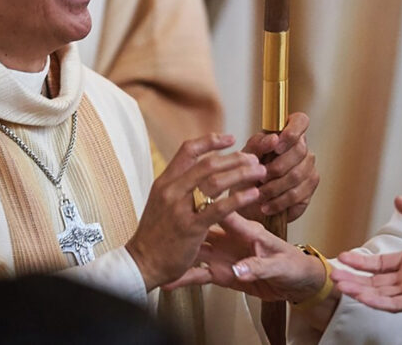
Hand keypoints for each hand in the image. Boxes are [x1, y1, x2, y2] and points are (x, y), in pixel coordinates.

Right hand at [125, 134, 265, 289]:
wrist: (141, 263)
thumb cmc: (155, 235)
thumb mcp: (161, 202)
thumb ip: (178, 186)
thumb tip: (200, 172)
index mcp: (165, 181)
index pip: (188, 149)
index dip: (211, 140)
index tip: (230, 138)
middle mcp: (172, 190)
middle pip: (208, 163)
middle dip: (235, 158)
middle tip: (253, 159)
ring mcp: (180, 208)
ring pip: (216, 181)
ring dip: (242, 173)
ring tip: (259, 172)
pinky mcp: (191, 227)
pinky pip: (219, 208)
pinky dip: (239, 198)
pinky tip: (253, 194)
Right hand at [164, 213, 325, 303]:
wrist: (296, 284)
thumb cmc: (292, 265)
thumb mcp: (278, 266)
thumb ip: (257, 267)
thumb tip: (238, 270)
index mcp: (246, 230)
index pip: (225, 211)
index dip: (208, 202)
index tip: (190, 196)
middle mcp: (230, 239)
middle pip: (204, 225)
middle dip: (185, 220)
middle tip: (163, 218)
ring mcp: (223, 256)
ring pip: (197, 250)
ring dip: (180, 250)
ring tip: (157, 252)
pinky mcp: (222, 274)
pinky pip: (199, 275)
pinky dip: (185, 278)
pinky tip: (168, 281)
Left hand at [238, 112, 318, 220]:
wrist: (246, 202)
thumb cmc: (246, 174)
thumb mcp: (245, 158)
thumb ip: (257, 145)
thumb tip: (274, 138)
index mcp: (286, 134)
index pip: (301, 121)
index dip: (293, 131)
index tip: (277, 146)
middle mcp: (301, 149)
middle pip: (299, 151)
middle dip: (276, 166)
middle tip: (260, 177)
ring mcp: (308, 169)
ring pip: (297, 175)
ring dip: (274, 187)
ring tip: (259, 195)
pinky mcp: (309, 190)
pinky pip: (297, 194)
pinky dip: (278, 202)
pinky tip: (266, 206)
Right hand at [334, 198, 401, 319]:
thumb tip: (399, 199)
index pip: (380, 263)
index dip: (362, 261)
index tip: (343, 256)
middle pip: (375, 279)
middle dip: (353, 277)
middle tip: (333, 274)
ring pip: (380, 292)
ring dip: (360, 289)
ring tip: (339, 284)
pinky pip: (395, 303)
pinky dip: (378, 301)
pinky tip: (362, 296)